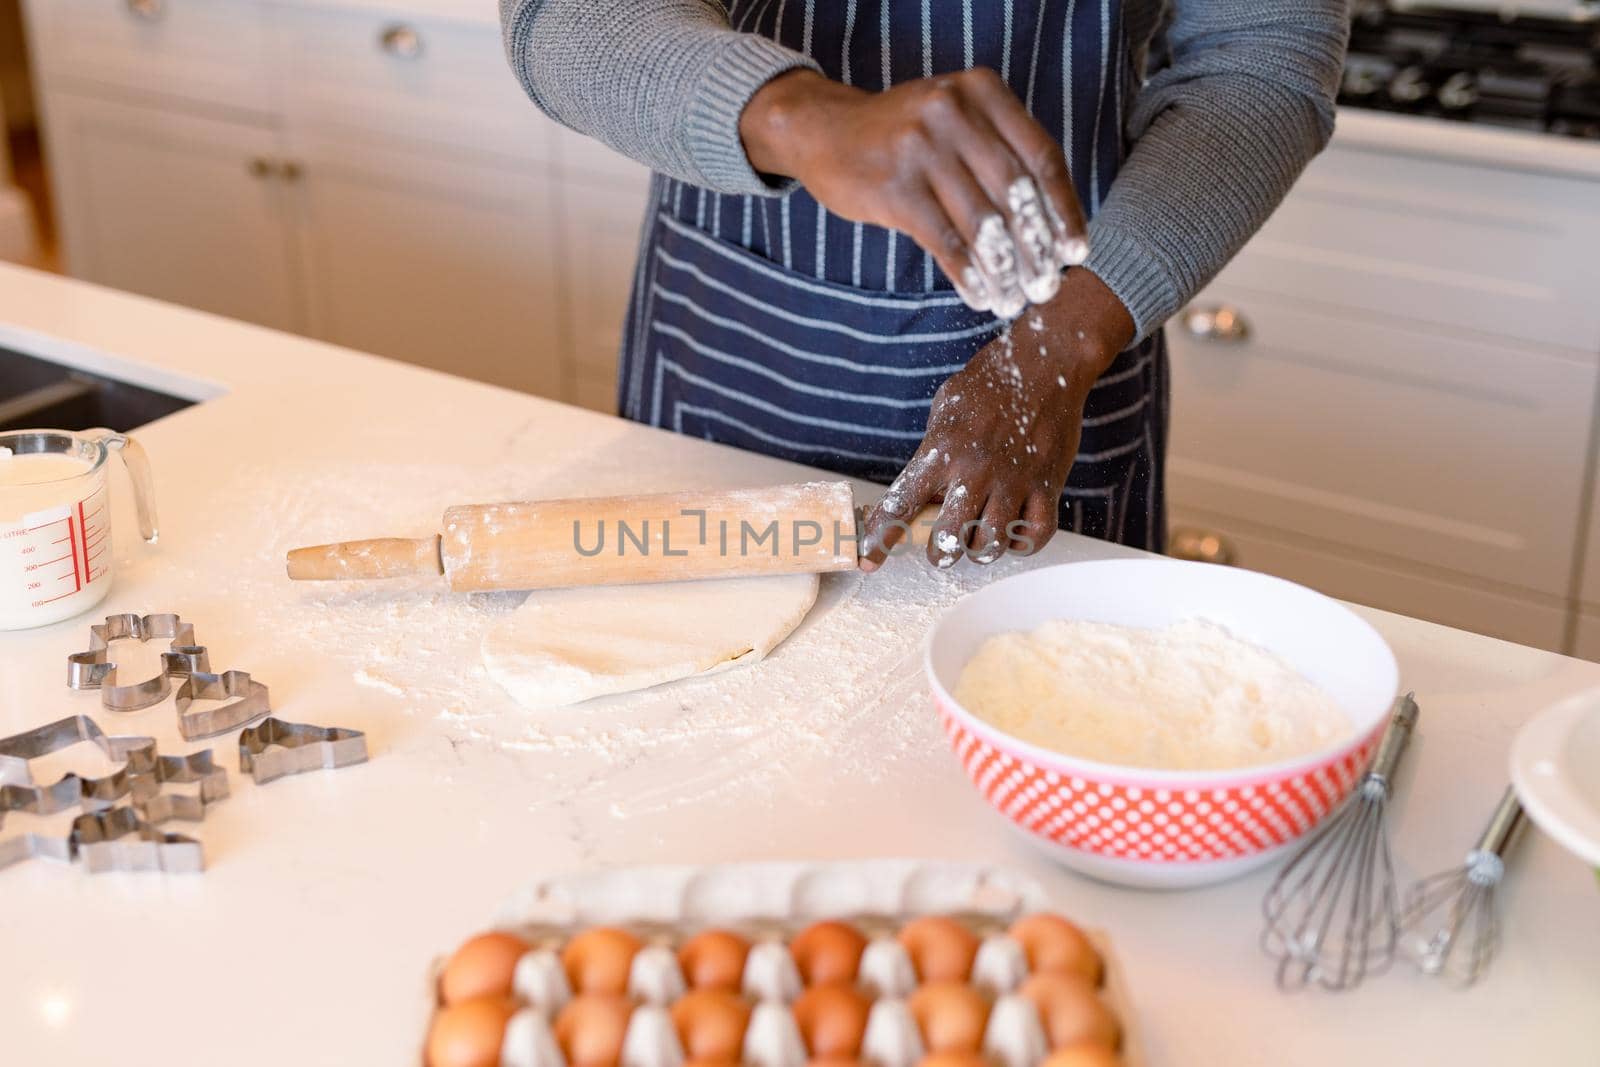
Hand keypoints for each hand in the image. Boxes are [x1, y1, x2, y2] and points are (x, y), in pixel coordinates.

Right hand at [740, 68, 1087, 315]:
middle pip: (1015, 192)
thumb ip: (1000, 153)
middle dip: (1037, 248)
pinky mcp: (894, 187)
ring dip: (1006, 270)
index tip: (1076, 252)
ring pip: (982, 222)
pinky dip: (969, 275)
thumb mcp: (956, 121)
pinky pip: (945, 241)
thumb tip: (1052, 227)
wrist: (825, 131)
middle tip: (1048, 287)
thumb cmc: (904, 136)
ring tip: (1017, 300)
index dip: (1063, 210)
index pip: (1041, 156)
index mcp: (982, 91)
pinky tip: (980, 297)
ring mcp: (921, 147)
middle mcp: (954, 112)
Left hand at [859, 269, 1135, 569]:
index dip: (880, 539)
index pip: (901, 506)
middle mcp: (974, 471)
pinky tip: (1013, 531)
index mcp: (940, 452)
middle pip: (947, 541)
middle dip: (940, 554)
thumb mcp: (945, 410)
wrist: (1045, 363)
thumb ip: (930, 453)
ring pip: (989, 545)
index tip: (867, 561)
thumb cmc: (989, 385)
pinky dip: (1021, 543)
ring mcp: (1013, 481)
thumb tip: (919, 493)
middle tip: (942, 548)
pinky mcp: (1047, 485)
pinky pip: (1034, 536)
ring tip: (978, 537)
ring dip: (980, 550)